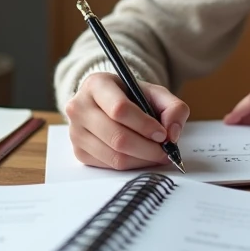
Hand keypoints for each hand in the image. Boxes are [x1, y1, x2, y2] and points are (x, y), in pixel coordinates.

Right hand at [65, 73, 190, 170]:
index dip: (145, 125)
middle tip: (165, 152)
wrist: (108, 104)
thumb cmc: (132, 97)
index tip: (163, 134)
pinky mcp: (78, 151)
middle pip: (117, 137)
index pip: (120, 109)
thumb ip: (173, 108)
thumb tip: (172, 133)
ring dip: (142, 160)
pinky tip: (140, 157)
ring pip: (114, 156)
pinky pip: (108, 166)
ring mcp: (75, 131)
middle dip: (148, 148)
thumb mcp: (155, 93)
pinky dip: (130, 166)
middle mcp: (79, 107)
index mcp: (96, 84)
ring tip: (157, 155)